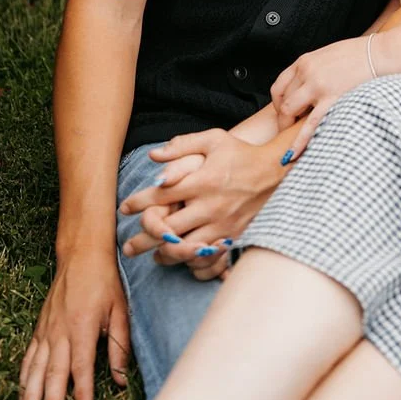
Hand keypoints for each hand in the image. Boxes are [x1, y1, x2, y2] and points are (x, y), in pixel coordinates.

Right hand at [18, 246, 129, 399]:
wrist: (82, 253)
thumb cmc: (104, 281)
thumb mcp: (120, 310)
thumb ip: (120, 346)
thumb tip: (121, 380)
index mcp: (83, 328)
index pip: (81, 369)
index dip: (82, 394)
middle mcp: (61, 332)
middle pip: (53, 375)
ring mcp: (47, 330)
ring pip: (35, 369)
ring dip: (31, 394)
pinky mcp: (40, 328)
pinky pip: (29, 356)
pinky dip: (24, 376)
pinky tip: (22, 390)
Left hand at [119, 129, 278, 265]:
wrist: (276, 172)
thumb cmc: (241, 153)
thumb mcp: (214, 139)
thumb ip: (182, 146)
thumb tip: (153, 156)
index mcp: (201, 180)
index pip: (160, 195)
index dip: (138, 203)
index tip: (124, 208)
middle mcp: (208, 205)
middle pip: (166, 228)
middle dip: (142, 238)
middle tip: (127, 247)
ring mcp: (221, 224)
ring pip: (183, 248)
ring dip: (163, 253)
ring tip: (150, 255)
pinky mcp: (232, 236)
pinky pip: (205, 256)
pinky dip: (188, 260)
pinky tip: (179, 258)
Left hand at [270, 36, 372, 158]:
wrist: (382, 54)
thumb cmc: (360, 55)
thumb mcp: (329, 56)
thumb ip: (315, 70)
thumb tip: (309, 88)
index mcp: (305, 61)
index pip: (279, 85)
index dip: (278, 103)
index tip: (284, 113)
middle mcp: (307, 72)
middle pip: (283, 100)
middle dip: (284, 118)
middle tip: (290, 130)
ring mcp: (318, 85)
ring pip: (290, 110)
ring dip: (288, 126)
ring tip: (290, 140)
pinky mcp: (332, 99)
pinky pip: (310, 124)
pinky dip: (298, 141)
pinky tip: (292, 154)